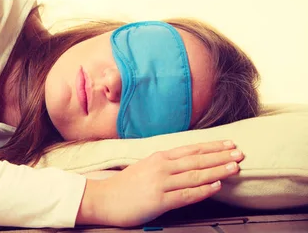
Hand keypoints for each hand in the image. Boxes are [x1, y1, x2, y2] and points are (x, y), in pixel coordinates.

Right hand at [77, 140, 243, 226]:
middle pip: (197, 160)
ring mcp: (161, 183)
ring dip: (217, 171)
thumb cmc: (125, 185)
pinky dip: (203, 190)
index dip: (212, 146)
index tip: (229, 144)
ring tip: (234, 167)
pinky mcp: (159, 200)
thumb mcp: (146, 167)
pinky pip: (186, 195)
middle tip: (240, 153)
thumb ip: (166, 164)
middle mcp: (161, 167)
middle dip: (221, 156)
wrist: (104, 198)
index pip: (191, 149)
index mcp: (159, 157)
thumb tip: (189, 163)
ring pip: (195, 175)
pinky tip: (216, 186)